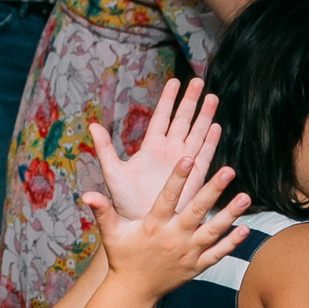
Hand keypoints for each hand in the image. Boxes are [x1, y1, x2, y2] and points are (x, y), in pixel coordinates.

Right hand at [85, 155, 251, 301]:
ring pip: (212, 231)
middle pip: (196, 210)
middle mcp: (172, 238)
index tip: (188, 157)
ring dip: (230, 214)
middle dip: (212, 190)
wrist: (133, 292)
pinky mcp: (196, 267)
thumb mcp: (111, 234)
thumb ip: (103, 211)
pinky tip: (246, 229)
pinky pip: (216, 254)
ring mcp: (187, 253)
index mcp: (153, 226)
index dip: (178, 177)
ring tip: (245, 197)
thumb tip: (86, 194)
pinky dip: (231, 243)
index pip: (167, 197)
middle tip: (228, 170)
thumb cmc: (123, 258)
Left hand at [89, 78, 220, 219]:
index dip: (169, 99)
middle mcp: (168, 151)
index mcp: (150, 148)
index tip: (175, 81)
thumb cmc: (125, 202)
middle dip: (191, 101)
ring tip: (212, 97)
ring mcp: (182, 162)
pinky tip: (216, 127)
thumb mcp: (113, 172)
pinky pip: (204, 155)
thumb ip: (105, 148)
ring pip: (196, 134)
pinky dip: (210, 141)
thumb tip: (92, 125)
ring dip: (204, 116)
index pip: (161, 117)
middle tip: (199, 81)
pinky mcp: (194, 176)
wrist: (140, 225)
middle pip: (182, 120)